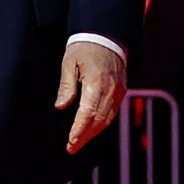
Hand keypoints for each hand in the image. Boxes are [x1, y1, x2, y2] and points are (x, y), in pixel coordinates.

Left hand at [54, 40, 124, 154]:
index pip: (88, 113)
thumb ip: (66, 86)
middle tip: (72, 148)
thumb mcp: (69, 62)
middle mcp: (111, 89)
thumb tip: (61, 106)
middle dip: (85, 136)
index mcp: (96, 82)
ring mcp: (118, 90)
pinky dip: (102, 123)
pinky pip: (113, 112)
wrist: (106, 35)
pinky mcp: (122, 90)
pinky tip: (92, 130)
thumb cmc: (84, 47)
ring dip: (94, 133)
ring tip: (79, 142)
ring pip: (107, 119)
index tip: (70, 141)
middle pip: (99, 120)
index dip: (79, 130)